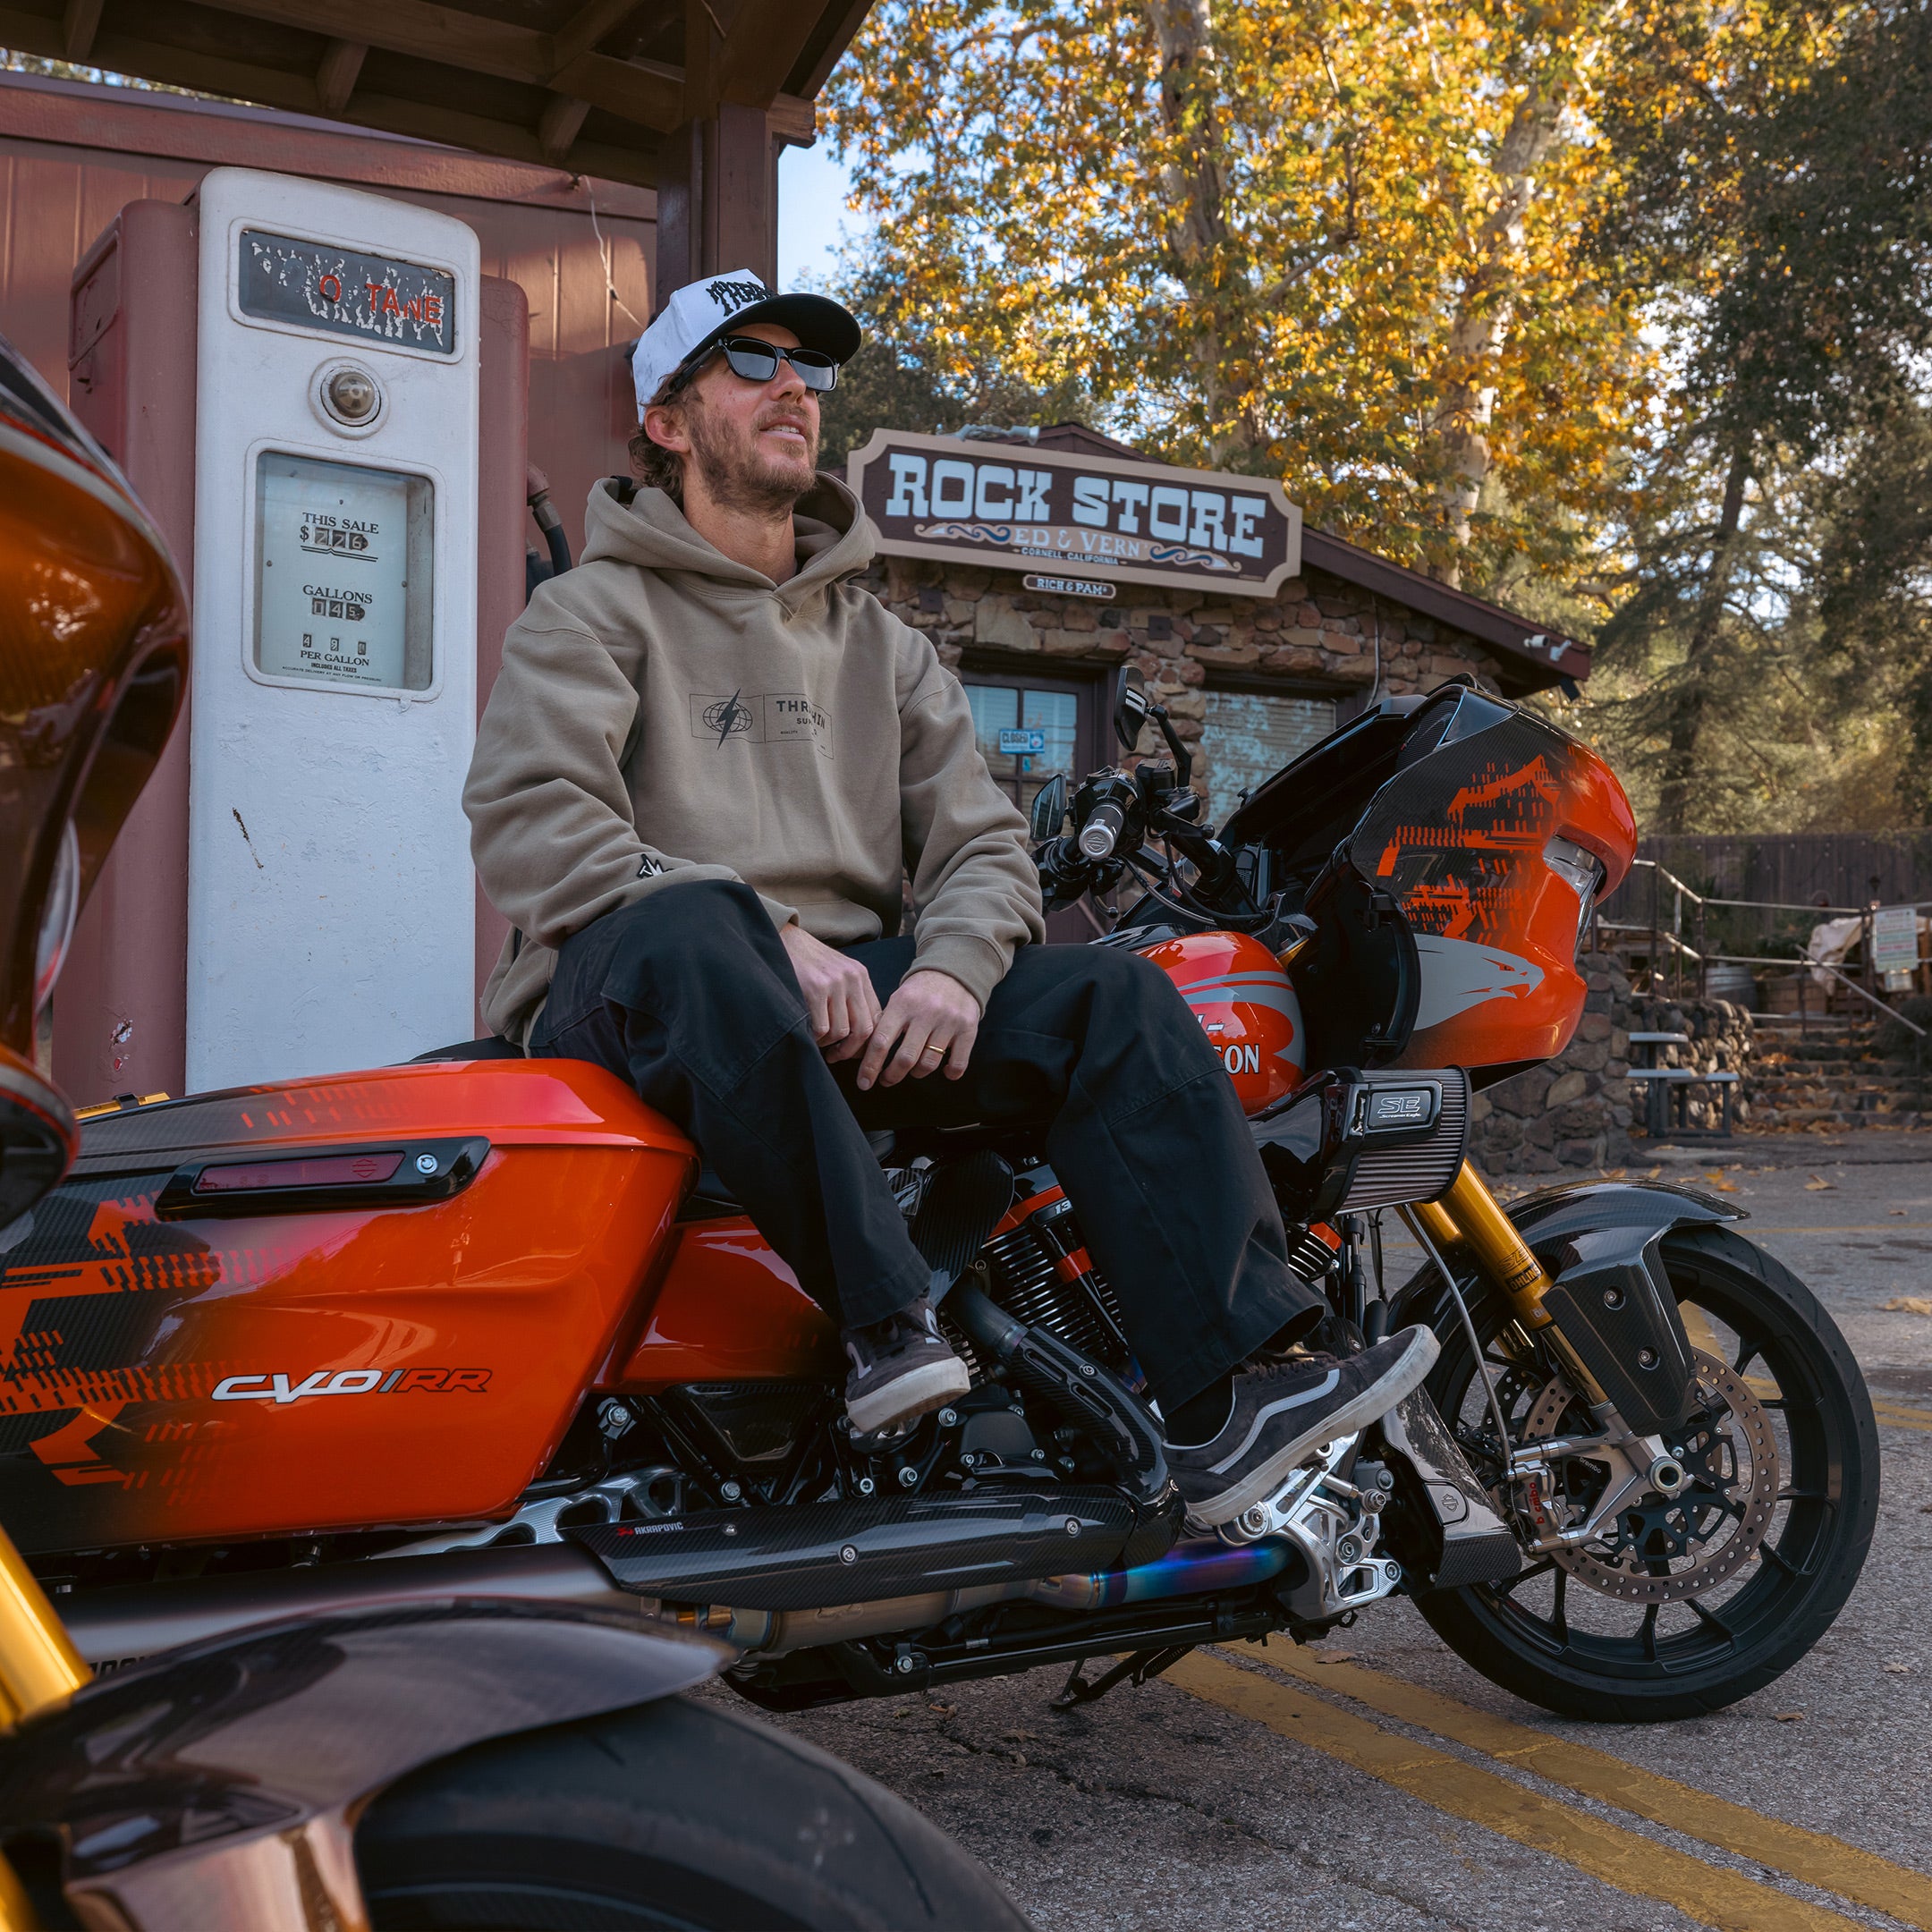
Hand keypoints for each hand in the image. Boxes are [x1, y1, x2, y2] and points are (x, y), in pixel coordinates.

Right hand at [781, 924, 880, 1062]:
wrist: (783, 939)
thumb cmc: (807, 962)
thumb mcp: (837, 973)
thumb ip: (850, 997)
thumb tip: (859, 1036)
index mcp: (860, 975)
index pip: (876, 1018)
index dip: (867, 1041)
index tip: (853, 1051)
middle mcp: (852, 978)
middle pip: (864, 1029)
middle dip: (850, 1050)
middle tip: (836, 1056)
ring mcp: (835, 983)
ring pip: (842, 1031)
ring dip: (829, 1044)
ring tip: (818, 1041)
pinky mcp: (815, 988)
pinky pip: (822, 1027)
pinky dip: (815, 1037)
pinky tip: (807, 1032)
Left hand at [857, 970, 980, 1089]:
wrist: (955, 972)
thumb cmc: (920, 992)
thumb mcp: (898, 999)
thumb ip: (884, 1024)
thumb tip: (867, 1056)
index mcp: (902, 1004)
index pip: (881, 1041)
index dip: (870, 1066)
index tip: (864, 1082)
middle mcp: (926, 1012)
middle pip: (905, 1058)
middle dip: (892, 1076)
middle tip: (886, 1080)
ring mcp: (949, 1021)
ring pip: (929, 1063)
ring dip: (917, 1074)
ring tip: (913, 1071)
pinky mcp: (968, 1028)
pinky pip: (958, 1063)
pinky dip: (950, 1073)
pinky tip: (945, 1071)